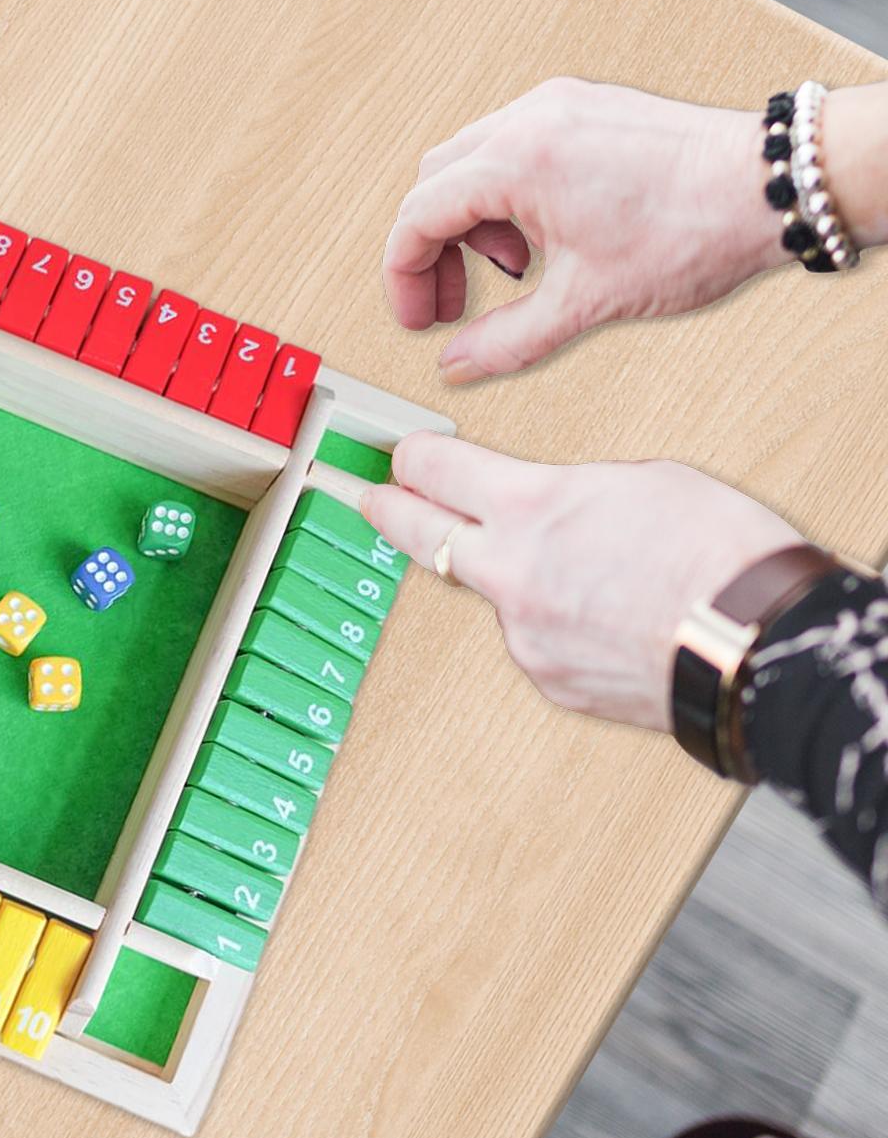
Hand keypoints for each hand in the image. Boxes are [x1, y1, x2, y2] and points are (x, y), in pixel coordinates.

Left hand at [361, 433, 804, 732]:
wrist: (762, 648)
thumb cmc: (723, 557)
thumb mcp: (643, 482)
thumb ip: (572, 491)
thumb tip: (552, 505)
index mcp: (531, 507)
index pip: (435, 469)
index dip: (411, 457)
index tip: (401, 455)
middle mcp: (510, 572)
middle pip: (418, 533)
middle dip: (390, 510)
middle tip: (374, 499)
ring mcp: (524, 633)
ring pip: (495, 593)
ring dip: (519, 580)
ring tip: (595, 574)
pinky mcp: (549, 681)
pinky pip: (536, 640)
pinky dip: (558, 626)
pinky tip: (608, 618)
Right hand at [383, 78, 787, 383]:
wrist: (773, 187)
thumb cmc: (695, 229)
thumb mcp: (586, 302)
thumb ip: (508, 340)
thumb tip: (458, 364)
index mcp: (515, 162)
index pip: (417, 217)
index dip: (404, 278)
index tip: (418, 318)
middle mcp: (529, 120)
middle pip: (435, 185)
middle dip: (434, 251)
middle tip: (453, 305)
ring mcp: (558, 107)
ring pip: (471, 163)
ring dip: (471, 224)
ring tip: (510, 273)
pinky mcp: (586, 109)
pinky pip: (515, 148)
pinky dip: (508, 197)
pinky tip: (543, 239)